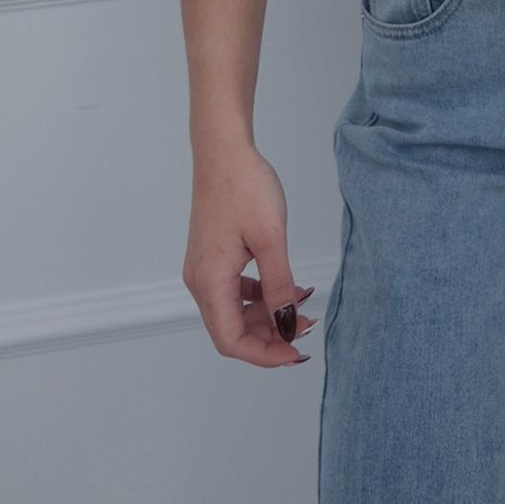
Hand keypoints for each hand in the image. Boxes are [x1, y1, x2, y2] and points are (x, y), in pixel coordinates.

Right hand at [183, 143, 317, 367]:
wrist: (223, 151)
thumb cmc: (244, 186)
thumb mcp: (271, 237)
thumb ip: (279, 284)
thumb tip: (286, 325)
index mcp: (210, 281)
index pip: (231, 341)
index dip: (264, 354)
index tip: (296, 351)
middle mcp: (200, 281)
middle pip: (231, 330)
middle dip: (269, 336)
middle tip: (304, 327)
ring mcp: (203, 269)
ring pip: (233, 312)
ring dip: (266, 316)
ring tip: (299, 306)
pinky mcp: (211, 257)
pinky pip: (233, 291)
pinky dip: (258, 296)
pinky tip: (283, 285)